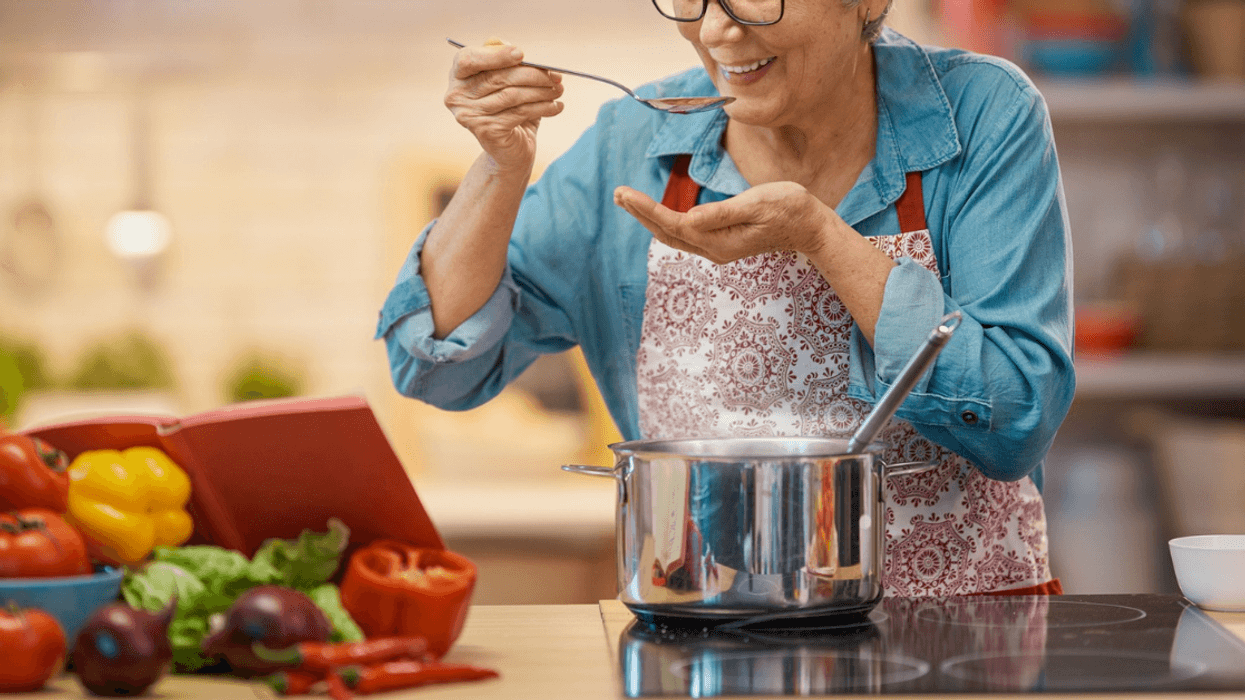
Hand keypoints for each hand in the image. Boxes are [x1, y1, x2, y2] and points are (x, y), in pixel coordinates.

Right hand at [444, 39, 564, 171]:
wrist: (509, 151)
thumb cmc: (509, 109)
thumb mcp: (509, 82)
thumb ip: (508, 63)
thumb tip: (516, 50)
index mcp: (458, 76)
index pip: (468, 59)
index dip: (494, 55)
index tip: (521, 54)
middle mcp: (457, 96)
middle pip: (497, 77)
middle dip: (531, 74)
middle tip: (556, 75)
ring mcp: (469, 115)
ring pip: (511, 95)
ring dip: (541, 91)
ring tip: (559, 90)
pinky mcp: (486, 131)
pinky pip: (519, 112)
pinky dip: (543, 107)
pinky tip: (556, 106)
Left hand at [613, 181, 834, 263]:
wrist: (810, 227)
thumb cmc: (788, 208)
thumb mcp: (757, 204)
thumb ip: (723, 213)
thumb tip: (689, 220)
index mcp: (720, 241)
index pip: (673, 224)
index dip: (647, 209)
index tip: (625, 193)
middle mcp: (714, 249)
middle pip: (667, 232)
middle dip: (640, 213)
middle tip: (617, 193)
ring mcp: (717, 249)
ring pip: (673, 235)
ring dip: (649, 219)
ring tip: (627, 201)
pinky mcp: (721, 243)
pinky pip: (684, 235)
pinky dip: (665, 222)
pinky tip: (655, 214)